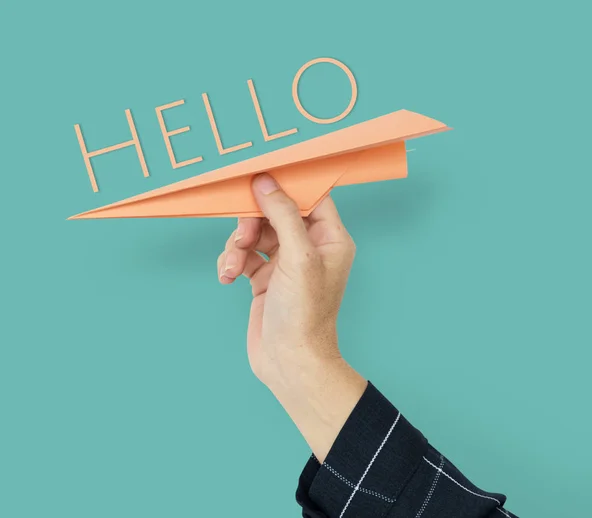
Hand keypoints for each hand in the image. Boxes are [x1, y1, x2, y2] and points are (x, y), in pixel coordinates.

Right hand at [216, 173, 366, 460]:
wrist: (289, 362)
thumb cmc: (304, 314)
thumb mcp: (297, 258)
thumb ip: (283, 215)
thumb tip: (266, 182)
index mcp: (330, 238)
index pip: (310, 196)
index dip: (286, 185)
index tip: (260, 175)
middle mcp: (309, 247)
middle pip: (275, 212)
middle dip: (253, 221)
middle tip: (243, 235)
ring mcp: (286, 262)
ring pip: (255, 233)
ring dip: (237, 245)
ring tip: (232, 266)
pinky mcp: (264, 277)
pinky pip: (243, 255)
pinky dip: (231, 261)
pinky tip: (227, 276)